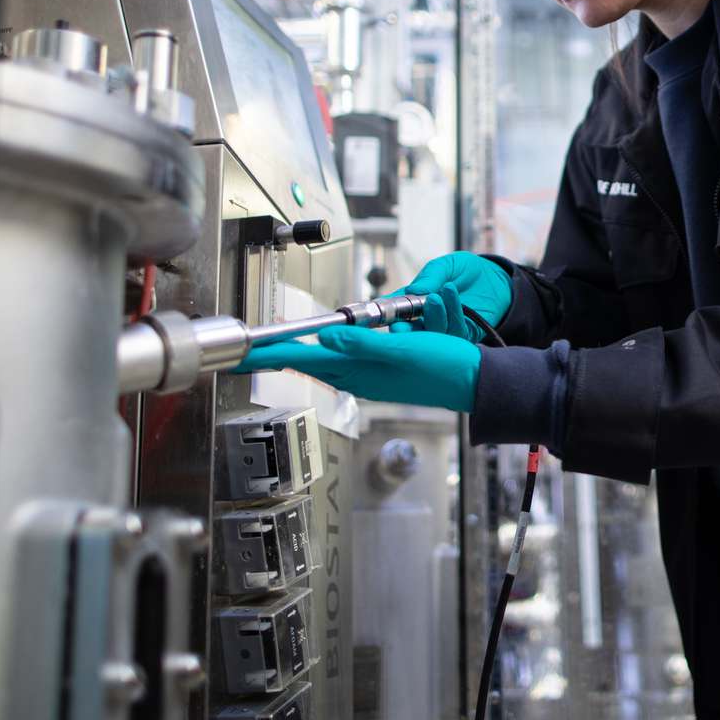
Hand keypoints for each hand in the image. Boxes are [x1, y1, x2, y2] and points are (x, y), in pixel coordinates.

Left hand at [235, 325, 480, 411]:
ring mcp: (372, 374)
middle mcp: (360, 375)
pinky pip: (353, 356)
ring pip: (330, 359)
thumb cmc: (443, 368)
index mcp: (359, 371)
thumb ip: (363, 343)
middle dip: (282, 354)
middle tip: (253, 352)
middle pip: (310, 362)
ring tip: (281, 351)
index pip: (305, 360)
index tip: (243, 354)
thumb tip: (325, 337)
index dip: (273, 354)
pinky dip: (342, 347)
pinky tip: (337, 345)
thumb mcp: (402, 351)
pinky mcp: (385, 369)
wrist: (475, 382)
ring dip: (310, 352)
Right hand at [386, 252, 509, 340]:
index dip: (387, 315)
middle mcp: (427, 321)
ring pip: (433, 333)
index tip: (381, 314)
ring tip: (434, 297)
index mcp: (415, 305)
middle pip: (411, 333)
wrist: (496, 279)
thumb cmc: (466, 271)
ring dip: (433, 315)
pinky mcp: (464, 335)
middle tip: (400, 325)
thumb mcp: (446, 266)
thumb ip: (431, 276)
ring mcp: (445, 330)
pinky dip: (452, 312)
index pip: (395, 313)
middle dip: (405, 331)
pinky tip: (450, 293)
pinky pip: (456, 330)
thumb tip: (413, 290)